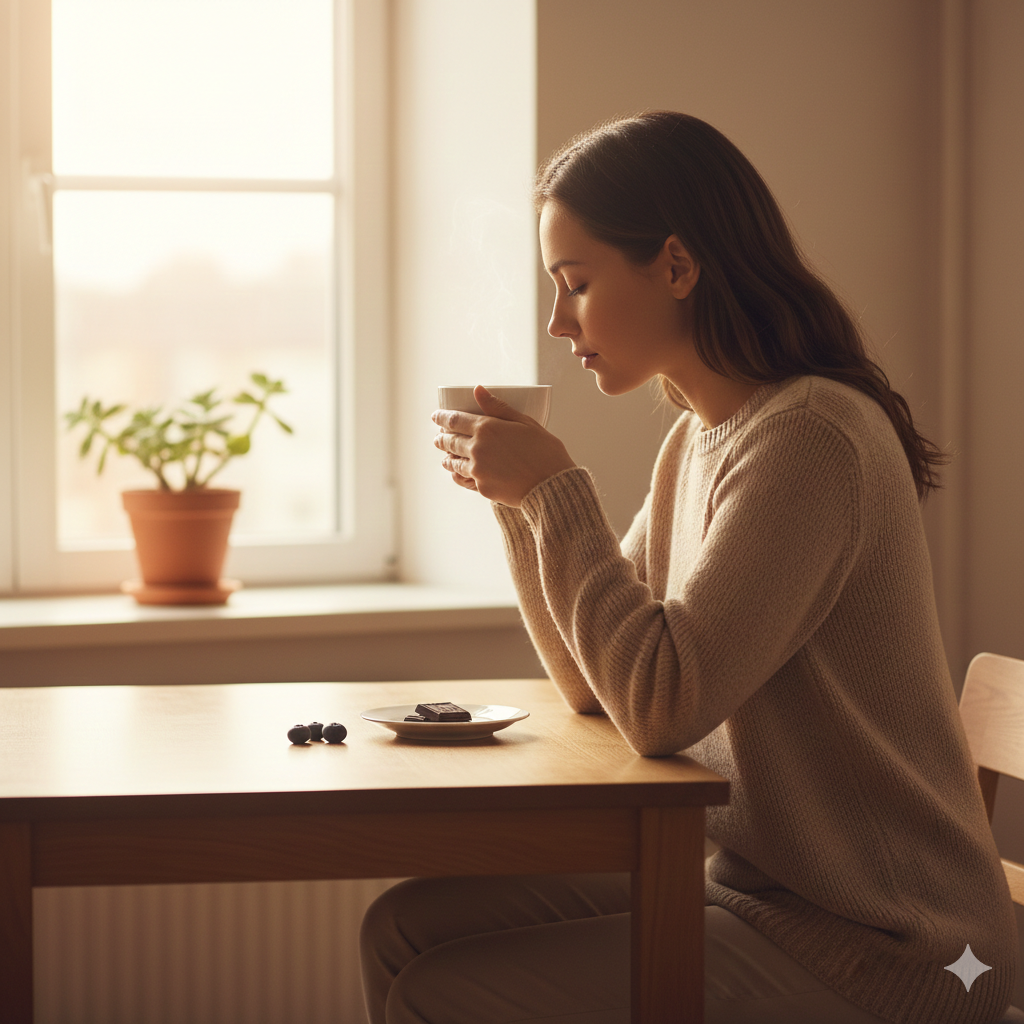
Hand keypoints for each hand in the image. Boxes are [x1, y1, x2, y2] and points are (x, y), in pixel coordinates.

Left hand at [431, 385, 575, 506]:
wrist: (551, 486)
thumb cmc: (545, 452)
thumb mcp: (525, 423)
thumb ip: (498, 407)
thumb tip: (478, 390)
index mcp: (487, 429)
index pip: (454, 420)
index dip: (442, 417)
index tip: (436, 416)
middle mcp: (477, 449)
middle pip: (450, 442)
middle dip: (442, 438)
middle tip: (438, 437)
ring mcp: (478, 470)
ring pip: (453, 463)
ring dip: (447, 458)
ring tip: (445, 457)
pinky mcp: (482, 488)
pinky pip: (464, 480)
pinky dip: (458, 475)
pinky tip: (458, 474)